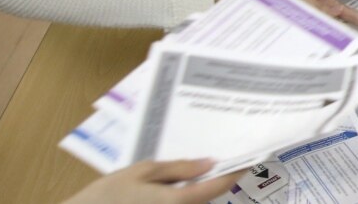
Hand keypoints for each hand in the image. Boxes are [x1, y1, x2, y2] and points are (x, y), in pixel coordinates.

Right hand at [63, 159, 240, 203]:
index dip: (236, 172)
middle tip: (223, 158)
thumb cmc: (107, 195)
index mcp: (177, 201)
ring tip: (199, 169)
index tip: (250, 160)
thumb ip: (178, 168)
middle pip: (208, 199)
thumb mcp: (141, 172)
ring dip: (200, 191)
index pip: (218, 187)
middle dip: (216, 181)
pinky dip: (186, 198)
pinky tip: (176, 186)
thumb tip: (209, 163)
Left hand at [215, 0, 357, 37]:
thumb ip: (321, 15)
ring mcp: (316, 18)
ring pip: (341, 28)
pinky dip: (336, 47)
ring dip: (355, 37)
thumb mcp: (301, 0)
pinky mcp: (308, 31)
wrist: (247, 6)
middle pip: (351, 11)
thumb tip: (340, 33)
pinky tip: (345, 57)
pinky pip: (326, 38)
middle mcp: (323, 3)